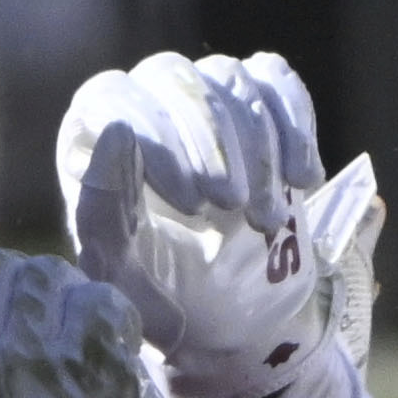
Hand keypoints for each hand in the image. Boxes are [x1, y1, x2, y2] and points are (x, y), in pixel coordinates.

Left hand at [57, 51, 378, 397]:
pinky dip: (295, 123)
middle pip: (173, 77)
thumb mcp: (122, 274)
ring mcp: (202, 100)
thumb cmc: (163, 296)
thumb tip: (116, 132)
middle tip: (232, 207)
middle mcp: (144, 106)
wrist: (233, 320)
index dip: (156, 139)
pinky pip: (274, 81)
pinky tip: (303, 179)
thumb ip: (103, 212)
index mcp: (94, 141)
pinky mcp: (256, 106)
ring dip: (257, 148)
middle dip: (211, 142)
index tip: (191, 203)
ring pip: (228, 78)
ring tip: (266, 221)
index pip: (112, 98)